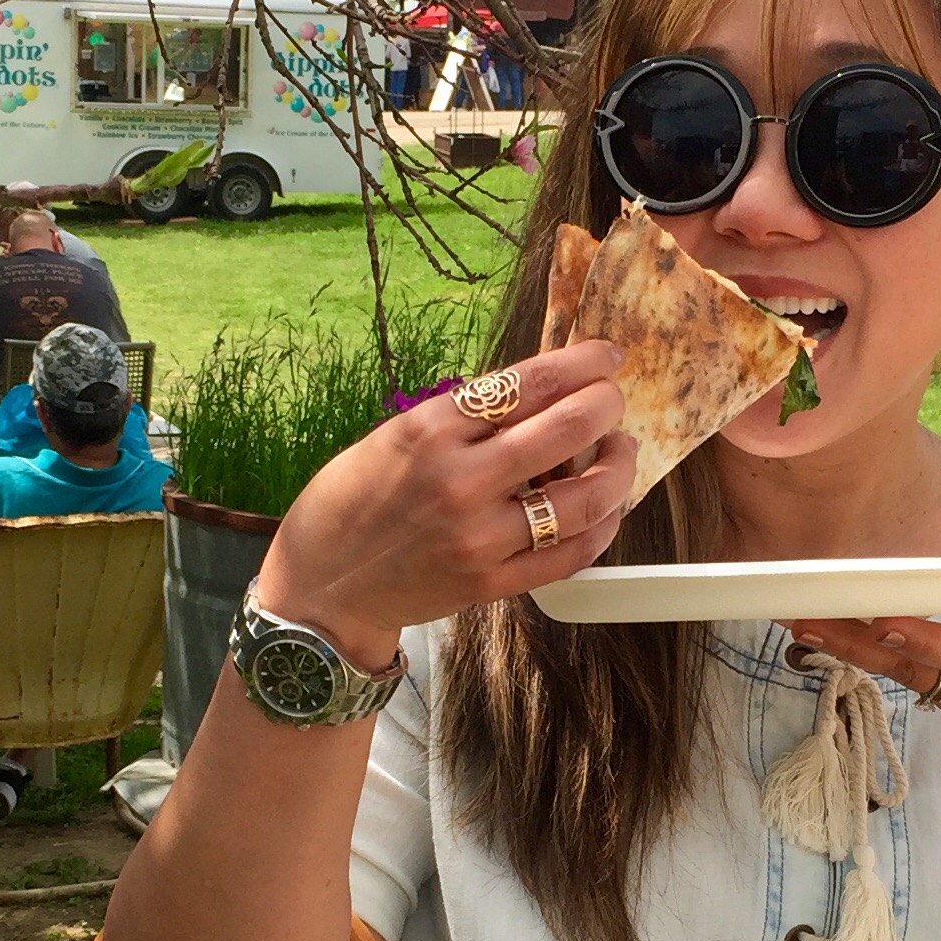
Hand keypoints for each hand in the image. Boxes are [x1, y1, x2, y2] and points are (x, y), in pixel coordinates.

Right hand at [254, 344, 636, 668]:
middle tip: (612, 401)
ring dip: (617, 466)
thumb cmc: (351, 501)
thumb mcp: (395, 436)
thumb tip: (541, 391)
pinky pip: (571, 554)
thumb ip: (464, 417)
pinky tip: (606, 509)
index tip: (606, 356)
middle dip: (607, 404)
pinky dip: (602, 526)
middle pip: (569, 428)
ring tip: (618, 452)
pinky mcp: (492, 583)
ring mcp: (480, 537)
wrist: (321, 584)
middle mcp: (461, 480)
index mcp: (430, 429)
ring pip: (584, 496)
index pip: (530, 383)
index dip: (582, 363)